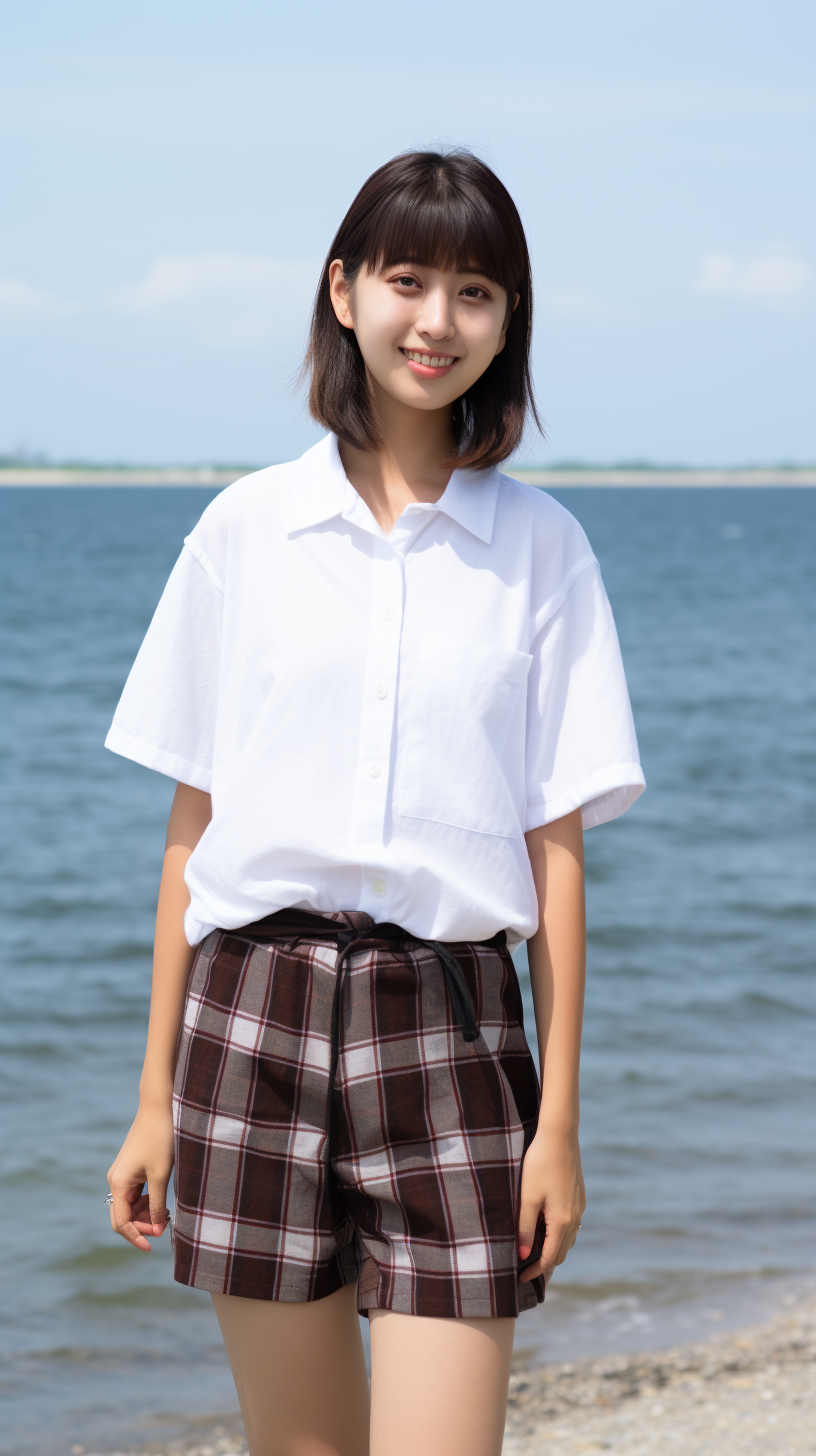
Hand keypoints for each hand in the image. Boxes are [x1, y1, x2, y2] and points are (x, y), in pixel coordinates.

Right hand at [107, 1102, 174, 1251]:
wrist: (159, 1108)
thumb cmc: (160, 1139)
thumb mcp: (161, 1175)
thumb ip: (157, 1205)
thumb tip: (157, 1229)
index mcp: (118, 1183)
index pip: (121, 1222)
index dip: (135, 1237)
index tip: (151, 1247)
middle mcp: (116, 1181)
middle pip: (122, 1217)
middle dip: (141, 1227)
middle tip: (164, 1227)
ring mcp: (123, 1175)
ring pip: (130, 1206)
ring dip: (145, 1215)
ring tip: (166, 1214)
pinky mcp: (132, 1169)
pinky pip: (135, 1195)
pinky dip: (147, 1203)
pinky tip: (162, 1203)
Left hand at [518, 1128, 585, 1284]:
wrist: (560, 1135)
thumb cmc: (539, 1164)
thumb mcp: (527, 1197)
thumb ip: (526, 1228)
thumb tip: (524, 1256)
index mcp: (562, 1220)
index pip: (549, 1257)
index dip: (535, 1272)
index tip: (519, 1280)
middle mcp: (575, 1216)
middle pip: (562, 1252)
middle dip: (545, 1265)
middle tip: (526, 1272)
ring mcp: (579, 1206)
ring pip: (568, 1239)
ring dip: (553, 1250)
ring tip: (534, 1254)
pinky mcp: (578, 1195)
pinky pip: (570, 1224)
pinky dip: (559, 1235)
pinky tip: (546, 1229)